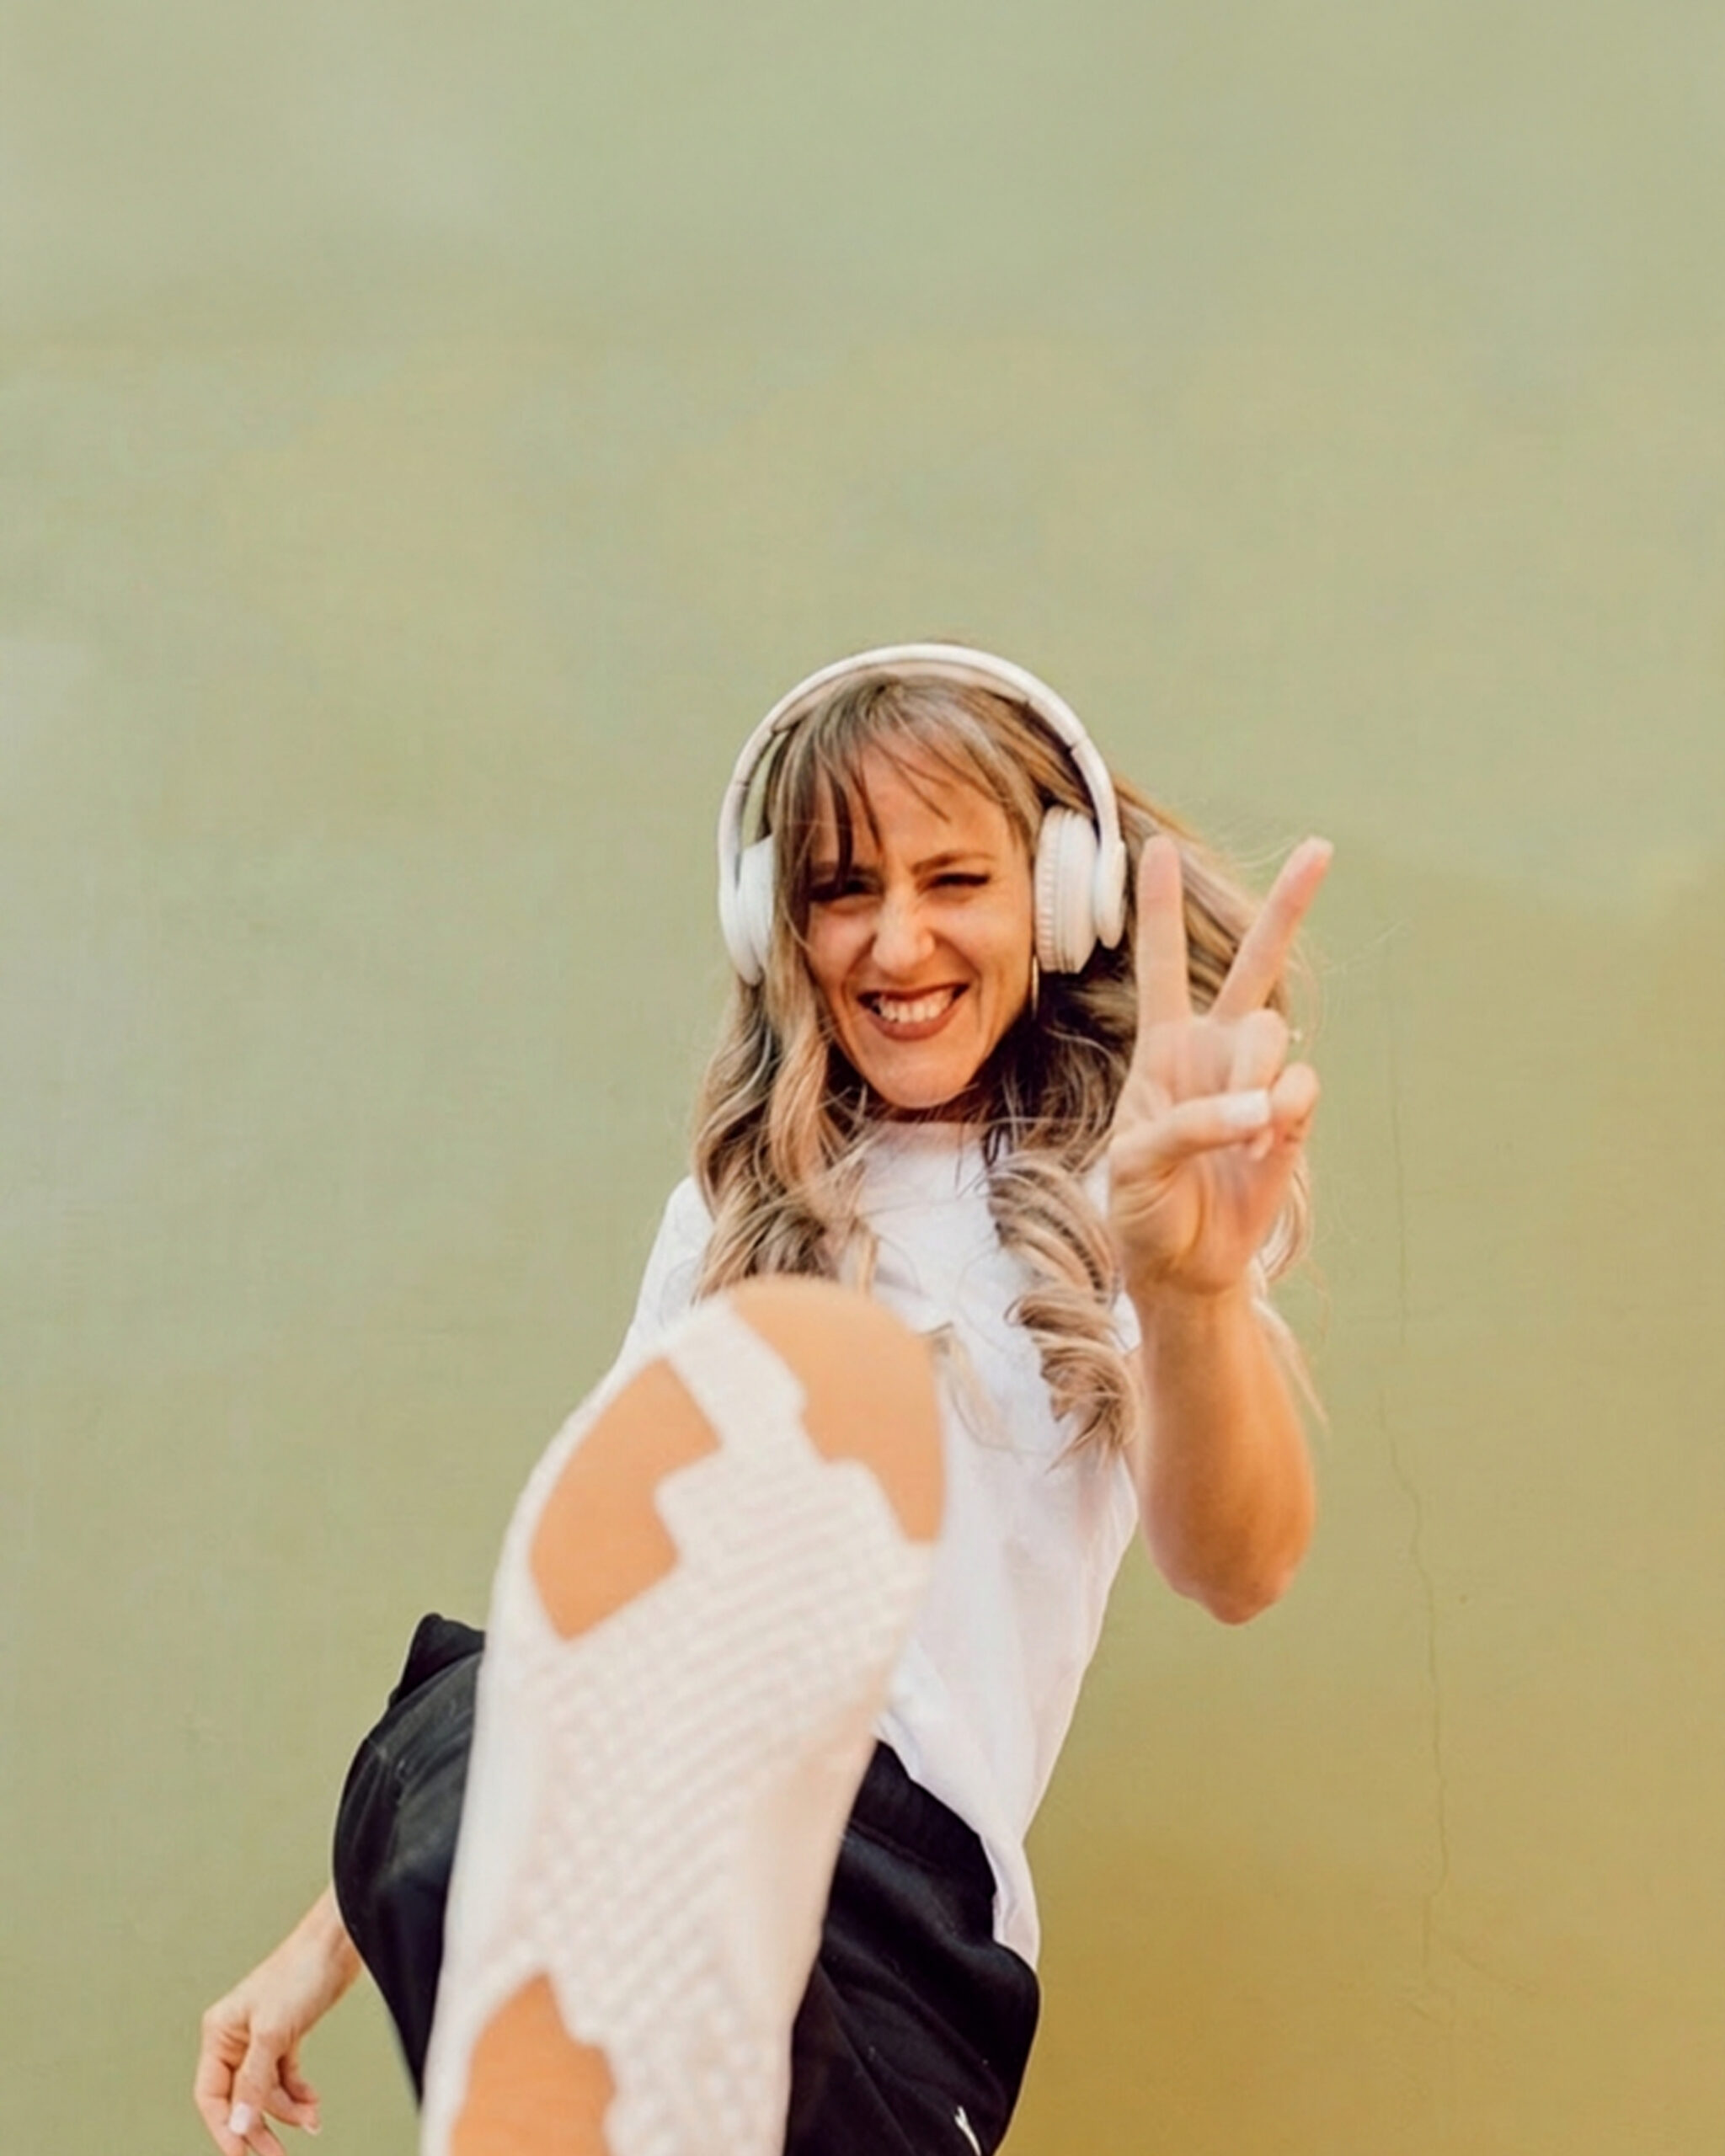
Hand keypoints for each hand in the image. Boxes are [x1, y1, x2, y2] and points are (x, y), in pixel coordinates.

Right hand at [193, 1889, 361, 2155]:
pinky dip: (299, 2094)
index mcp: (220, 2033)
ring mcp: (262, 2038)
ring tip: (313, 2120)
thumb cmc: (301, 1972)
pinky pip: (286, 2078)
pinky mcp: (288, 2035)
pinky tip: (314, 2104)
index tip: (240, 2154)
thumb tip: (238, 2125)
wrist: (339, 1942)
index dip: (224, 2127)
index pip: (211, 2096)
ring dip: (288, 2110)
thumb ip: (253, 2082)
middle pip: (239, 2099)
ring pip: (265, 2091)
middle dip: (258, 2128)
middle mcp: (236, 2038)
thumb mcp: (273, 2033)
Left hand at [1108, 834, 1329, 1303]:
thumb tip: (1266, 1106)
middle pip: (1256, 964)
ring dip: (1251, 1080)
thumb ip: (1192, 1123)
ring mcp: (1258, 1081)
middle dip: (1287, 906)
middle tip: (1321, 848)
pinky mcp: (1291, 1118)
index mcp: (1162, 1048)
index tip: (1159, 848)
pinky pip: (1300, 1090)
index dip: (1163, 909)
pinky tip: (1259, 1154)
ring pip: (1271, 1035)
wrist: (1184, 1265)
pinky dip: (1279, 1120)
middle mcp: (1214, 1051)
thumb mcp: (1137, 1164)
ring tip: (1236, 1137)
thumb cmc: (1144, 1209)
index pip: (1164, 966)